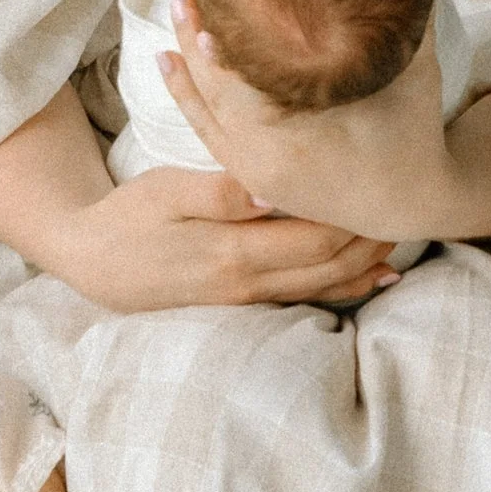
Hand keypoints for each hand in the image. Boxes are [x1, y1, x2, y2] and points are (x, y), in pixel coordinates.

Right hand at [49, 163, 396, 312]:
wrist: (87, 260)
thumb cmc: (126, 217)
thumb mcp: (165, 192)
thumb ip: (221, 193)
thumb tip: (275, 190)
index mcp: (232, 255)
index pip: (314, 238)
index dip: (353, 217)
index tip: (380, 188)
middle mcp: (246, 286)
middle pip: (327, 267)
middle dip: (368, 241)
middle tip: (402, 210)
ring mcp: (243, 300)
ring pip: (320, 289)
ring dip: (362, 268)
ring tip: (397, 245)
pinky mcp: (239, 303)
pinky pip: (302, 299)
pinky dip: (341, 290)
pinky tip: (368, 281)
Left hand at [162, 3, 455, 244]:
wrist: (413, 201)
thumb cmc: (414, 134)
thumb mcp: (414, 75)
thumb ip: (416, 20)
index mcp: (297, 140)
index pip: (242, 86)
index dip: (219, 46)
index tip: (203, 3)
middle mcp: (266, 161)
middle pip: (215, 95)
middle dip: (196, 41)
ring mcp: (255, 172)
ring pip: (206, 114)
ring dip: (187, 66)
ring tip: (174, 16)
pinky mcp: (253, 174)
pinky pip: (210, 131)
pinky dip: (190, 97)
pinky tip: (172, 62)